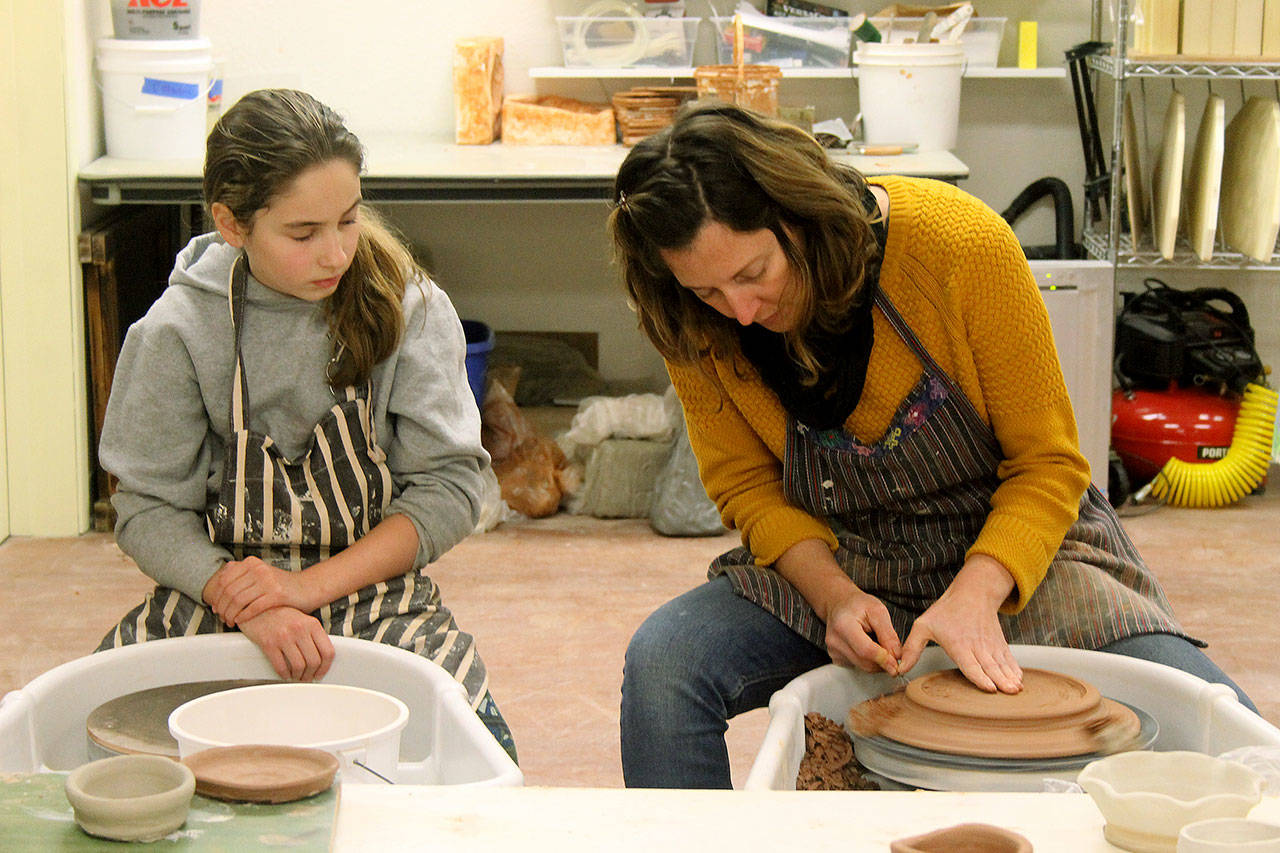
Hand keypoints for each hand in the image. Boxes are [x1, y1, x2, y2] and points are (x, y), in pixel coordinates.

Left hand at [204, 556, 307, 626]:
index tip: (216, 607)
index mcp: (252, 563)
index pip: (224, 580)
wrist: (308, 588)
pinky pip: (253, 608)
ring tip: (230, 622)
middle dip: (222, 607)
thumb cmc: (282, 586)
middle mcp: (258, 569)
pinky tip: (241, 621)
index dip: (216, 596)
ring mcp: (268, 581)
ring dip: (230, 614)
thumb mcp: (261, 574)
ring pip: (238, 600)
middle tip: (222, 618)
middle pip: (229, 591)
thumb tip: (219, 581)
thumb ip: (242, 575)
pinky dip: (243, 616)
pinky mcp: (277, 594)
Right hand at [237, 606, 334, 681]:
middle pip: (314, 662)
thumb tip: (321, 658)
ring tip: (296, 677)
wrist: (256, 606)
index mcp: (312, 624)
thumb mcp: (302, 619)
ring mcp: (284, 637)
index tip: (321, 673)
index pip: (327, 651)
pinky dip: (284, 675)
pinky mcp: (268, 643)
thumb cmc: (280, 614)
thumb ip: (313, 635)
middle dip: (311, 674)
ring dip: (298, 676)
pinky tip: (285, 674)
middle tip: (308, 678)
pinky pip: (280, 667)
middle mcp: (300, 630)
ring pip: (299, 667)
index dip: (325, 667)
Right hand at [824, 587, 903, 676]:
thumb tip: (897, 656)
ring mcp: (833, 651)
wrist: (840, 604)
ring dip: (877, 663)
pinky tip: (869, 649)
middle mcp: (835, 640)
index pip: (866, 650)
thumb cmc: (858, 604)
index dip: (884, 659)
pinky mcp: (835, 658)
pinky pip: (857, 666)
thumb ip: (888, 634)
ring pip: (863, 667)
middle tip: (894, 654)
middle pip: (865, 662)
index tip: (898, 664)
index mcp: (843, 625)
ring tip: (881, 646)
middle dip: (883, 662)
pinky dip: (868, 662)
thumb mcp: (878, 611)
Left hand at [898, 555, 1022, 692]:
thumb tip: (899, 668)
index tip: (989, 687)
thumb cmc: (946, 612)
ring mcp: (990, 644)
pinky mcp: (999, 643)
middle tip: (1009, 692)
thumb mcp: (923, 625)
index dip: (979, 676)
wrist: (972, 594)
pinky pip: (1008, 658)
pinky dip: (1014, 668)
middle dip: (1000, 680)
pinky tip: (1019, 679)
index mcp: (958, 644)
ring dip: (1010, 677)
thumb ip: (912, 648)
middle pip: (989, 666)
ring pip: (1001, 663)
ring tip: (1016, 689)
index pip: (970, 663)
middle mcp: (977, 645)